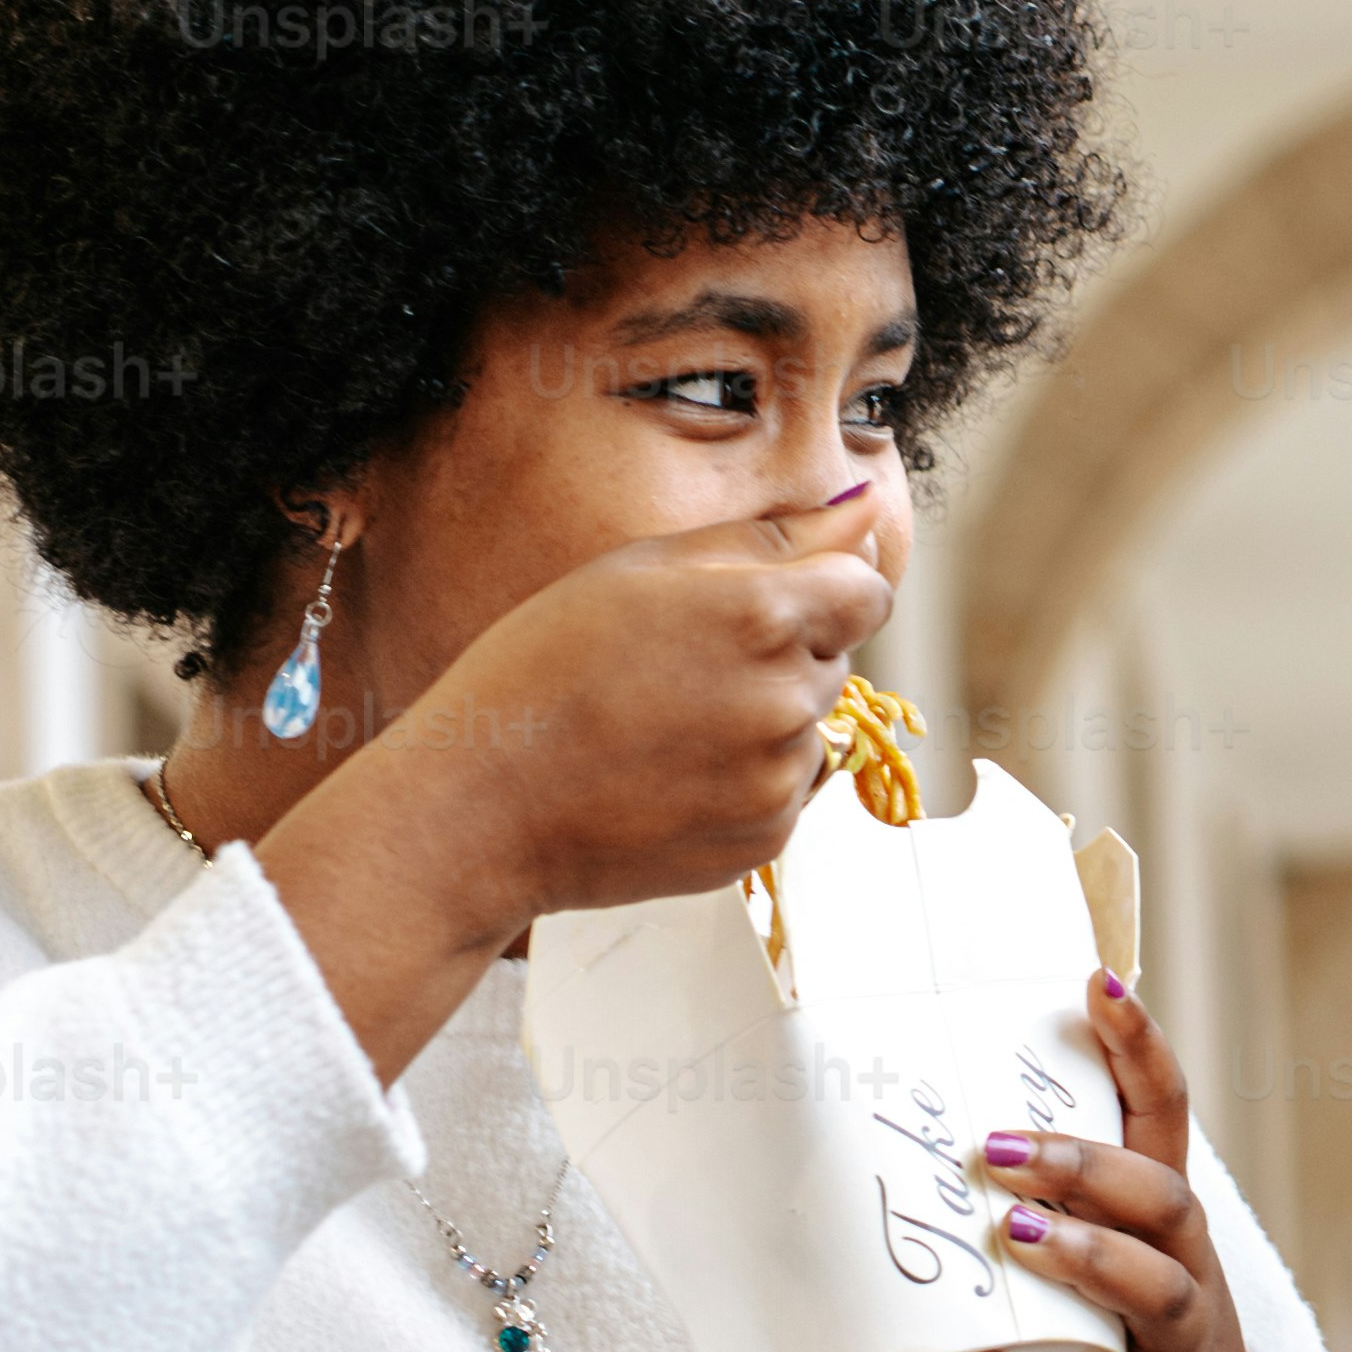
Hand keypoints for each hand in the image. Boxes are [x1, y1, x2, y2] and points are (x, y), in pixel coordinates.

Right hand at [287, 482, 900, 936]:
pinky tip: (666, 774)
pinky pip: (785, 790)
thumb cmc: (542, 668)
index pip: (868, 588)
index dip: (819, 589)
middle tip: (677, 666)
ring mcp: (779, 780)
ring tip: (663, 725)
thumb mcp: (643, 569)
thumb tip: (866, 510)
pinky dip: (744, 780)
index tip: (759, 602)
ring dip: (764, 718)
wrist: (483, 808)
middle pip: (835, 657)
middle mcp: (787, 700)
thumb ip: (772, 536)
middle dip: (782, 651)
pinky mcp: (765, 841)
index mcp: (763, 614)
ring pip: (810, 727)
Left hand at [956, 964, 1288, 1351]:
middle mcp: (1189, 1266)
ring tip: (1014, 1235)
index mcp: (1169, 1214)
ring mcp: (1185, 1347)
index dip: (1140, 1046)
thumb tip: (930, 1129)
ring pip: (1156, 1288)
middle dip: (1086, 1165)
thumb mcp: (1110, 1257)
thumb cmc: (1129, 1335)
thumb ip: (1053, 1202)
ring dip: (1085, 1256)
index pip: (1167, 1113)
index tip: (1099, 982)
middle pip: (1163, 1197)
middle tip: (998, 1149)